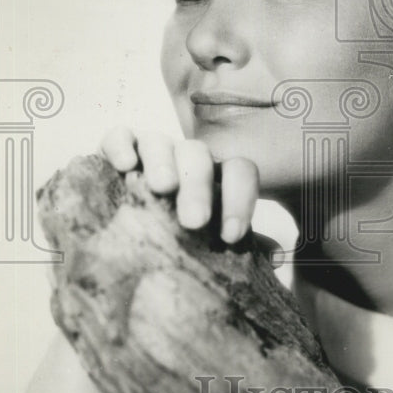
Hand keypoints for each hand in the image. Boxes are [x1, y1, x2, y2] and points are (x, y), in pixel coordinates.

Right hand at [100, 127, 258, 244]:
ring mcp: (152, 150)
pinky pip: (120, 135)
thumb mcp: (208, 244)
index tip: (231, 236)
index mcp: (216, 178)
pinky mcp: (117, 148)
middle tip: (194, 221)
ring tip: (162, 187)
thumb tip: (275, 257)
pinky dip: (121, 144)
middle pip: (199, 156)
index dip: (240, 199)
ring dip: (162, 162)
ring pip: (160, 142)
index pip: (239, 172)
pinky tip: (124, 165)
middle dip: (198, 187)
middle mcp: (186, 159)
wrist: (125, 230)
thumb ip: (242, 247)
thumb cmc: (177, 237)